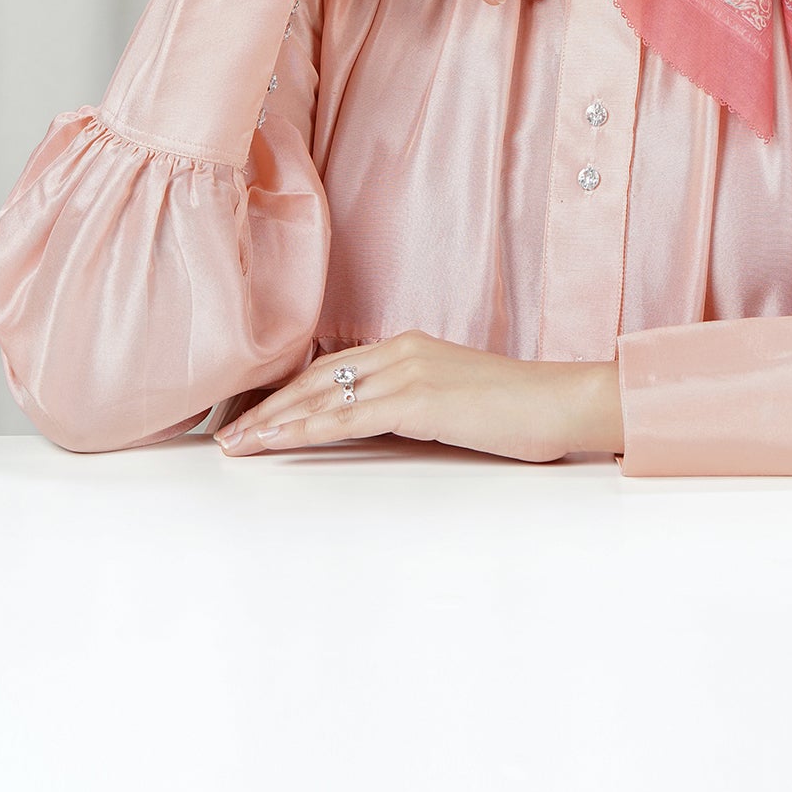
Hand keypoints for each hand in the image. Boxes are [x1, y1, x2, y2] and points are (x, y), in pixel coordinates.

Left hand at [213, 332, 619, 462]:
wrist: (563, 402)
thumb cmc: (521, 409)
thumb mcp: (456, 400)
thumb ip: (414, 405)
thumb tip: (380, 428)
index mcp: (410, 346)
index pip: (332, 367)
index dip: (289, 391)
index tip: (255, 416)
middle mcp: (402, 350)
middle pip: (316, 377)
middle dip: (268, 407)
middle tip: (228, 436)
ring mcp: (409, 371)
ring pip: (323, 395)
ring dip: (275, 421)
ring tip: (238, 445)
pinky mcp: (418, 400)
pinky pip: (349, 416)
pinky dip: (307, 428)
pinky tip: (279, 442)